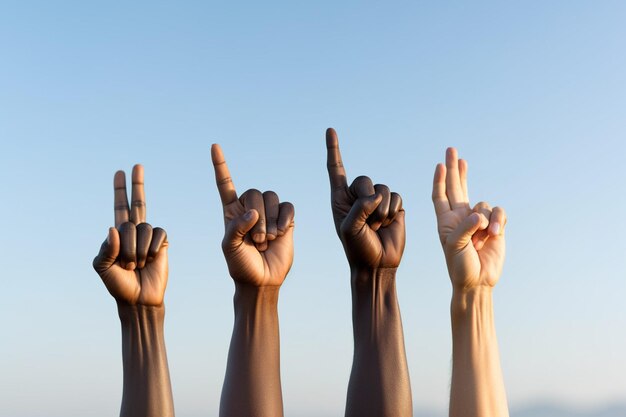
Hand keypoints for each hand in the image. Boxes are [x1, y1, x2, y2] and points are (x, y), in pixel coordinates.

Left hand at [93, 165, 167, 305]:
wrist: (138, 299)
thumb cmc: (118, 284)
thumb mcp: (101, 267)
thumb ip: (105, 248)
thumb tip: (114, 228)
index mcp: (118, 234)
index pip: (120, 207)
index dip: (120, 190)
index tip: (120, 172)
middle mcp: (135, 232)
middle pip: (138, 203)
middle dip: (137, 183)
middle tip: (138, 165)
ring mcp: (150, 237)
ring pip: (143, 227)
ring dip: (136, 248)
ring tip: (135, 264)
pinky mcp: (163, 243)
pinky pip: (158, 233)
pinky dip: (151, 247)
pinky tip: (150, 259)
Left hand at [211, 144, 294, 286]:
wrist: (262, 280)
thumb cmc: (241, 266)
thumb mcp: (229, 248)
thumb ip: (236, 228)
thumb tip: (254, 213)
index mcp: (231, 211)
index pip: (225, 183)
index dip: (220, 165)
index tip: (214, 147)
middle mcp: (250, 208)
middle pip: (255, 192)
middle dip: (258, 217)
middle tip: (256, 240)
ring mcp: (269, 213)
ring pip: (272, 197)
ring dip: (270, 220)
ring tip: (266, 240)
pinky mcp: (286, 219)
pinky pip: (288, 206)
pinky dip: (284, 219)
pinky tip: (281, 232)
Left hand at [326, 128, 404, 268]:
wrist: (377, 264)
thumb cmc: (357, 249)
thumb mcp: (350, 229)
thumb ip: (359, 208)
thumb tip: (377, 196)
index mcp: (340, 198)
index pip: (336, 169)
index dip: (334, 149)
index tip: (330, 130)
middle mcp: (358, 196)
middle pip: (364, 180)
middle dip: (367, 200)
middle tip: (367, 222)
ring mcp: (376, 200)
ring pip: (383, 188)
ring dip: (381, 210)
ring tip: (377, 226)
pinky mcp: (394, 205)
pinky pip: (396, 196)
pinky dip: (392, 211)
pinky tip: (388, 224)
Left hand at [432, 148, 506, 288]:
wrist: (477, 281)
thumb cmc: (460, 266)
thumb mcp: (455, 246)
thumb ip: (465, 228)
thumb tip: (479, 214)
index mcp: (446, 221)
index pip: (440, 196)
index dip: (439, 180)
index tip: (440, 164)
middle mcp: (461, 217)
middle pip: (457, 187)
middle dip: (455, 169)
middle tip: (451, 150)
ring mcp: (479, 221)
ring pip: (484, 204)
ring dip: (487, 218)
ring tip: (483, 237)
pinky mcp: (495, 226)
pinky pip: (499, 212)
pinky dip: (499, 221)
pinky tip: (495, 233)